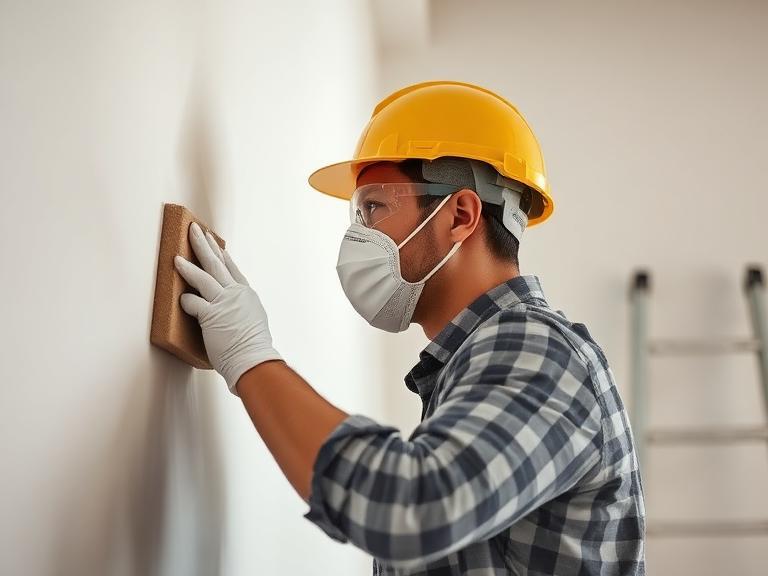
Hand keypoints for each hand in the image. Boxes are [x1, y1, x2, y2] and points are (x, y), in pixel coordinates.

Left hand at [173, 221, 282, 394]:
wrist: (254, 360)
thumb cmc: (252, 348)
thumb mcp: (251, 320)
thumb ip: (239, 309)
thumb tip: (229, 308)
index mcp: (246, 294)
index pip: (231, 268)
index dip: (221, 254)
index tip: (214, 243)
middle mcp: (236, 294)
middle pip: (216, 263)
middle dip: (203, 245)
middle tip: (194, 229)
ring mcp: (224, 303)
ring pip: (203, 276)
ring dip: (188, 266)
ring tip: (176, 257)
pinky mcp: (211, 315)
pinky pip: (193, 302)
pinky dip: (186, 300)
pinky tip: (181, 297)